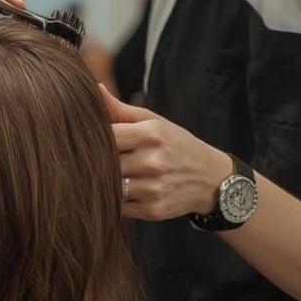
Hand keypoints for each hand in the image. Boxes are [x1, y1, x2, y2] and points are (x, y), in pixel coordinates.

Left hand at [102, 85, 233, 223]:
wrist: (211, 178)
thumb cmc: (176, 144)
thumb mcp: (154, 122)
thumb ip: (120, 110)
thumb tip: (94, 90)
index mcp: (152, 134)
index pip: (107, 136)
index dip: (93, 137)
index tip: (89, 138)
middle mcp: (154, 162)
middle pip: (105, 163)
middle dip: (96, 161)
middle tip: (92, 159)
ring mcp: (154, 188)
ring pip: (110, 186)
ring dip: (105, 181)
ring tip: (107, 174)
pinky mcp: (153, 210)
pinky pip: (119, 206)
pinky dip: (116, 200)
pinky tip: (122, 190)